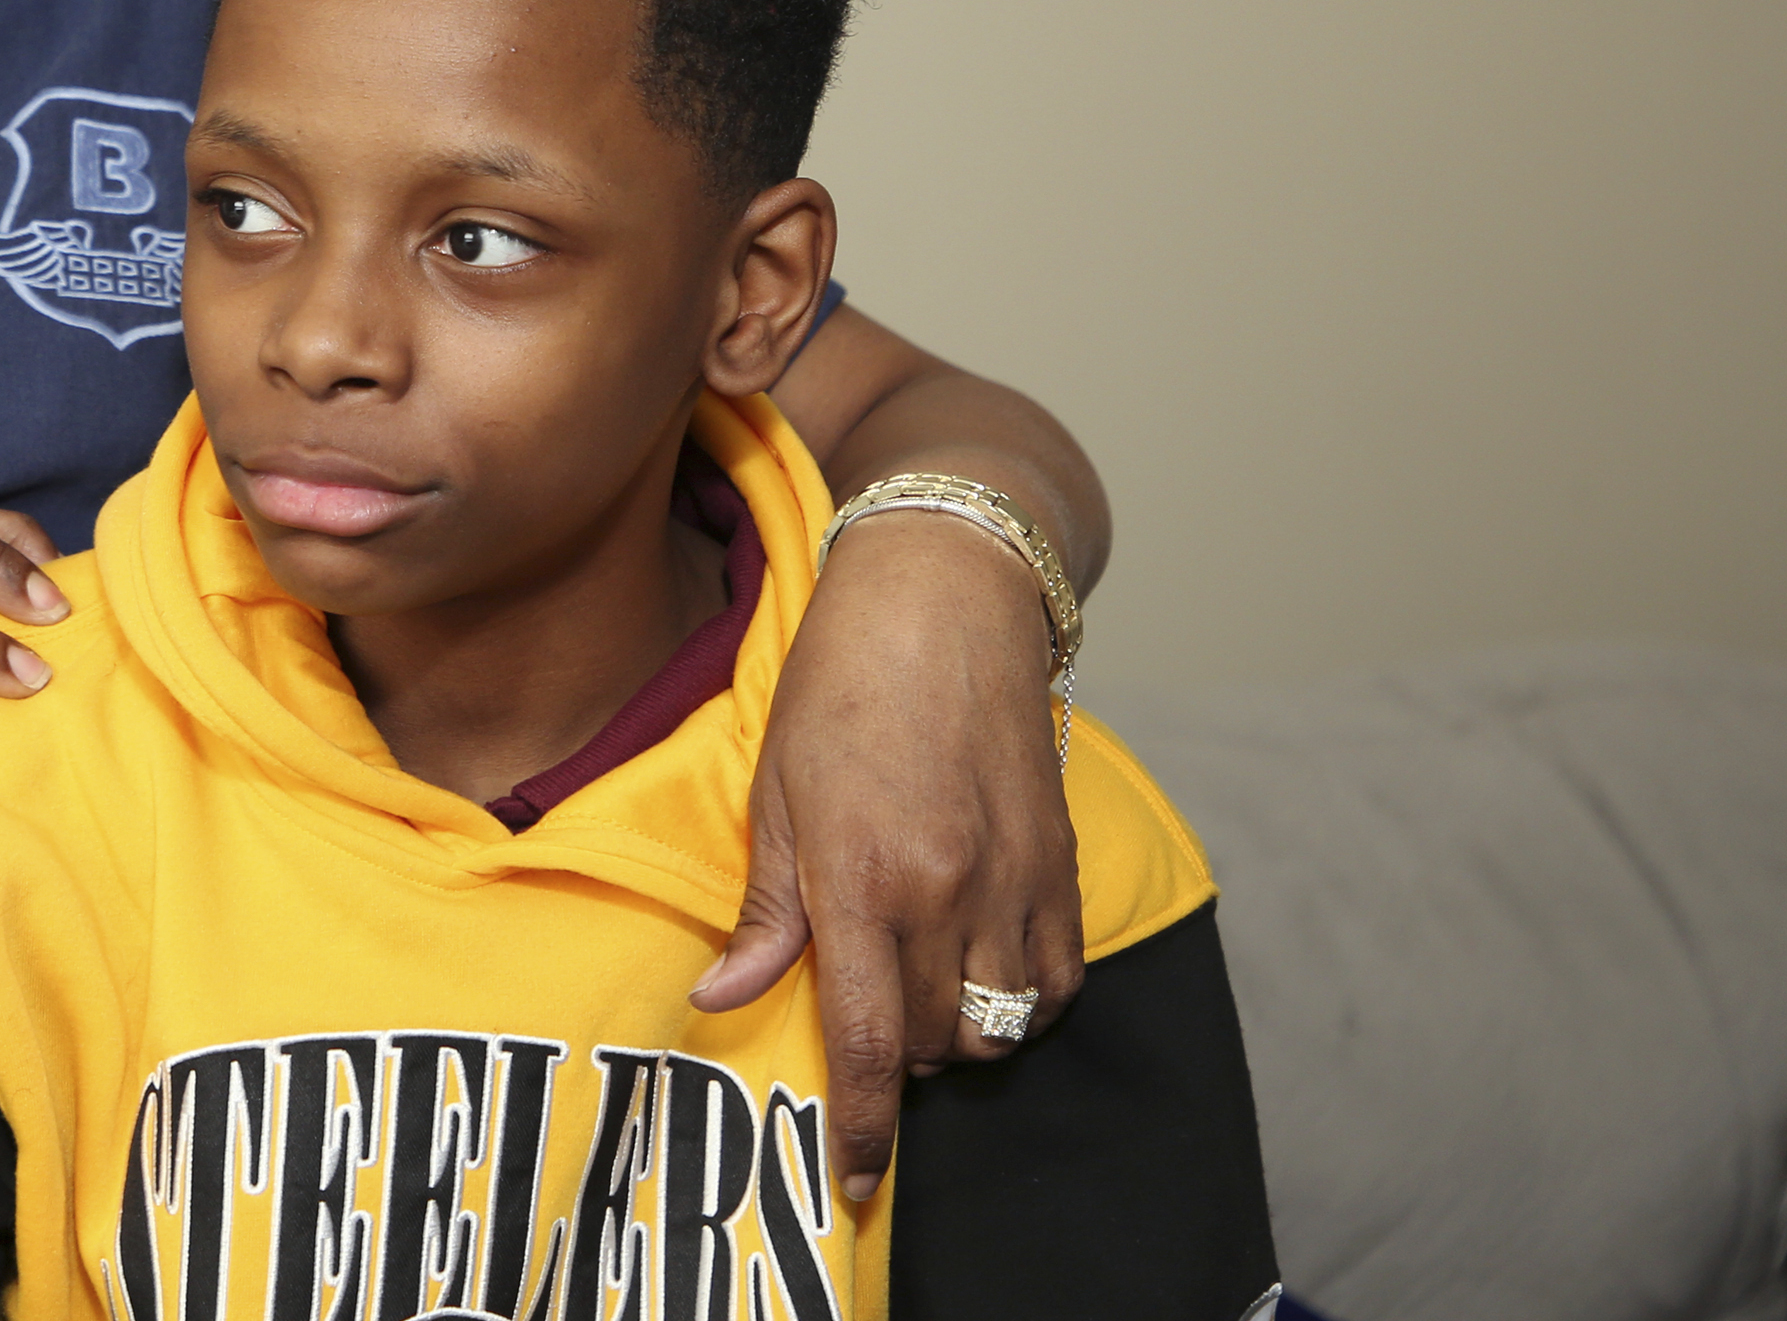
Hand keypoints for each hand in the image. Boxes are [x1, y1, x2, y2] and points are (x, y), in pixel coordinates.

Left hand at [687, 511, 1082, 1200]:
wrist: (945, 602)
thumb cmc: (838, 686)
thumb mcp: (774, 793)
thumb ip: (765, 908)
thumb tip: (722, 997)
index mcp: (863, 877)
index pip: (868, 1043)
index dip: (861, 1129)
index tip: (853, 1184)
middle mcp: (948, 891)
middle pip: (931, 1044)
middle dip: (895, 1055)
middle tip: (861, 1001)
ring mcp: (1015, 881)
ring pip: (999, 1024)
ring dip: (956, 1029)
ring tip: (917, 976)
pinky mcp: (1063, 865)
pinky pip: (1058, 982)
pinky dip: (1021, 997)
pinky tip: (981, 958)